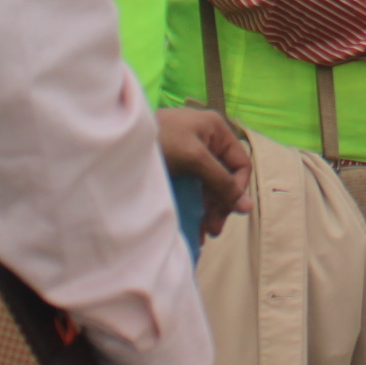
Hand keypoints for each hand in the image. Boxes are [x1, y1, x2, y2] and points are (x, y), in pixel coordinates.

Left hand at [156, 107, 252, 236]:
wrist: (117, 141)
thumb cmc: (160, 140)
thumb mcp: (194, 158)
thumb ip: (221, 182)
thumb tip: (248, 208)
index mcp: (216, 130)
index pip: (240, 163)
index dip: (237, 188)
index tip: (228, 211)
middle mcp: (207, 141)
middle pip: (224, 178)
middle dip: (220, 204)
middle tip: (213, 229)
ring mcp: (191, 155)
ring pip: (208, 187)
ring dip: (208, 210)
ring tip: (203, 234)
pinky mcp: (177, 169)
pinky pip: (193, 190)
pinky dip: (194, 207)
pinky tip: (193, 226)